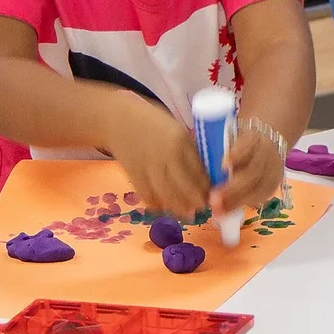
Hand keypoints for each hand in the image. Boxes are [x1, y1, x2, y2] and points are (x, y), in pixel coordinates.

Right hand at [104, 96, 212, 217]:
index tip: (214, 194)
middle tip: (203, 209)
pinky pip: (146, 194)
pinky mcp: (133, 173)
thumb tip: (206, 176)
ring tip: (188, 214)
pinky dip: (156, 205)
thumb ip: (189, 151)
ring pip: (165, 193)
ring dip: (178, 207)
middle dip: (195, 200)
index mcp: (180, 140)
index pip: (198, 169)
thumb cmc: (154, 124)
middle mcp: (164, 154)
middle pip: (183, 185)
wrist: (119, 119)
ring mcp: (147, 165)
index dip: (207, 186)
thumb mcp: (177, 131)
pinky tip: (165, 209)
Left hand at [214, 119, 284, 215]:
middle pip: (254, 171)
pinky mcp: (274, 184)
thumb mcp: (224, 139)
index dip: (237, 154)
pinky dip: (242, 205)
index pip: (247, 144)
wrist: (261, 144)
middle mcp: (267, 152)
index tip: (222, 166)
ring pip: (258, 188)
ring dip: (236, 201)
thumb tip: (192, 164)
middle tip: (213, 199)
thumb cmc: (234, 142)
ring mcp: (273, 169)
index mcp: (253, 137)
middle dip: (233, 187)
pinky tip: (226, 212)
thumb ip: (212, 149)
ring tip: (217, 210)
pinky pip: (260, 198)